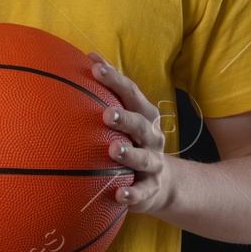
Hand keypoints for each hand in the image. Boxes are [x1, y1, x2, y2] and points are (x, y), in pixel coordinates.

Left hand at [89, 53, 173, 214]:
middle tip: (106, 114)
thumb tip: (88, 56)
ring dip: (129, 154)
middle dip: (125, 118)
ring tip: (113, 151)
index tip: (96, 68)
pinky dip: (133, 194)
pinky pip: (143, 192)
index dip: (115, 80)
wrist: (162, 182)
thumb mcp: (126, 115)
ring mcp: (153, 163)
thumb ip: (109, 90)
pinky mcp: (151, 188)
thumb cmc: (133, 140)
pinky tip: (119, 195)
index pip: (131, 93)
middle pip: (141, 124)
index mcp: (144, 115)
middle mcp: (151, 137)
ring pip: (144, 158)